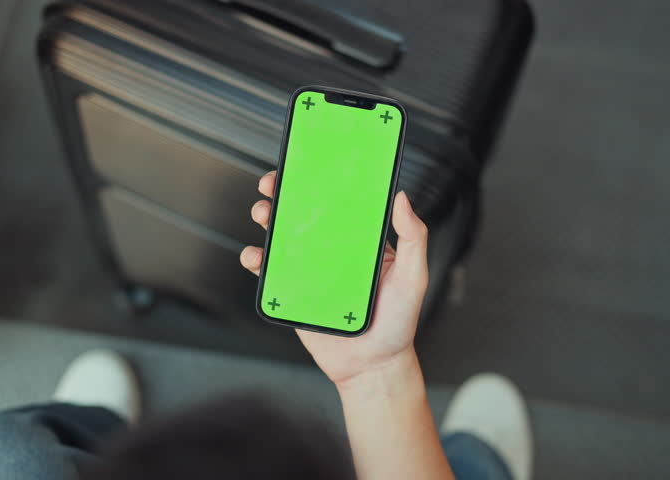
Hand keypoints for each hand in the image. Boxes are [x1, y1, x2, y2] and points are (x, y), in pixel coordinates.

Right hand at [240, 171, 428, 385]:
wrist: (373, 367)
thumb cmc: (398, 323)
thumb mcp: (413, 276)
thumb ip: (413, 238)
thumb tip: (402, 197)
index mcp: (359, 240)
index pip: (337, 202)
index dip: (320, 180)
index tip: (308, 162)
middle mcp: (332, 251)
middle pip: (302, 214)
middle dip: (283, 193)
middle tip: (274, 183)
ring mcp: (310, 271)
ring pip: (281, 238)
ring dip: (267, 220)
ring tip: (263, 213)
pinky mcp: (293, 293)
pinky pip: (270, 273)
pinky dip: (257, 260)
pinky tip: (255, 256)